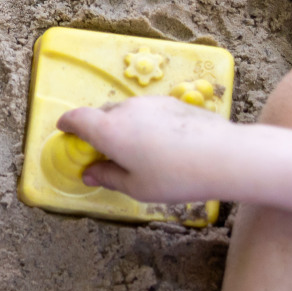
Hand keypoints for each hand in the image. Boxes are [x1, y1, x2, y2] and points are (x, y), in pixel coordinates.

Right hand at [59, 96, 239, 202]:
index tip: (65, 130)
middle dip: (98, 129)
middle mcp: (126, 110)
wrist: (226, 156)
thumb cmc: (175, 176)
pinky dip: (147, 124)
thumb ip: (107, 177)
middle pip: (102, 114)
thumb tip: (90, 173)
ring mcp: (153, 103)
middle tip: (104, 151)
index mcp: (108, 130)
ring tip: (138, 150)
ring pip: (128, 112)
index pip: (77, 118)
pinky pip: (150, 112)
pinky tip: (162, 144)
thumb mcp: (135, 187)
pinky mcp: (175, 103)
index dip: (67, 124)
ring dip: (124, 126)